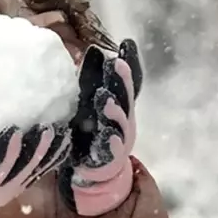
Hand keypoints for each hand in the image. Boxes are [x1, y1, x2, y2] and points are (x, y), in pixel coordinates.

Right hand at [0, 122, 71, 217]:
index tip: (15, 129)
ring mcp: (15, 188)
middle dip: (36, 149)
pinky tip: (65, 142)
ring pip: (36, 171)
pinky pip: (41, 172)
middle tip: (47, 128)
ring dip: (50, 152)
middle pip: (23, 169)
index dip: (6, 150)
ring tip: (62, 132)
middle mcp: (2, 189)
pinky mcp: (23, 184)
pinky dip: (54, 157)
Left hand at [62, 39, 141, 215]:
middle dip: (122, 81)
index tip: (127, 44)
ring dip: (114, 111)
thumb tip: (92, 50)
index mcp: (119, 104)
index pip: (125, 81)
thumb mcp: (89, 104)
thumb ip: (92, 81)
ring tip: (105, 99)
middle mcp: (123, 120)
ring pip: (119, 123)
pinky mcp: (109, 160)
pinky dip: (111, 143)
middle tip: (116, 64)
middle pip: (125, 98)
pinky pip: (111, 151)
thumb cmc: (91, 132)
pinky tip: (108, 136)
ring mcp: (119, 140)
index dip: (128, 63)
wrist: (96, 172)